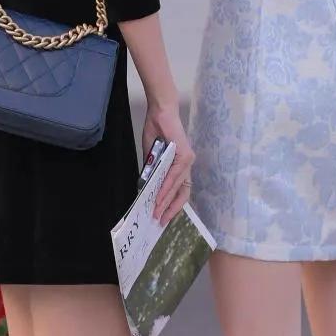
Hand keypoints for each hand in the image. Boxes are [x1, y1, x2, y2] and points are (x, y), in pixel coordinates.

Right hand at [142, 102, 194, 227]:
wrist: (160, 112)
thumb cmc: (156, 132)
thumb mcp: (152, 158)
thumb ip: (152, 173)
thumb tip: (147, 191)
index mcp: (181, 167)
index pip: (179, 191)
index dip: (172, 206)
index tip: (162, 218)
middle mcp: (187, 166)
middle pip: (183, 194)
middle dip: (171, 210)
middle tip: (160, 223)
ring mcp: (188, 161)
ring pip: (177, 187)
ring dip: (165, 202)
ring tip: (156, 213)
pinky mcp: (185, 155)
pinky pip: (174, 176)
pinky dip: (165, 188)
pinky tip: (158, 197)